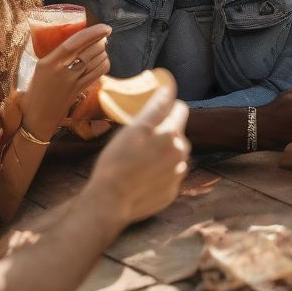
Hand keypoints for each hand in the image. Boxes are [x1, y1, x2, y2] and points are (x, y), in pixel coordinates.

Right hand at [22, 25, 111, 139]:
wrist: (37, 117)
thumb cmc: (37, 88)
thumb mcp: (40, 68)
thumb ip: (57, 54)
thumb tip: (78, 39)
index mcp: (48, 62)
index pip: (74, 42)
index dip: (93, 32)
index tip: (105, 27)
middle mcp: (61, 70)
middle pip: (90, 50)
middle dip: (100, 41)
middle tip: (102, 38)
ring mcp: (72, 81)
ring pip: (97, 60)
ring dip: (103, 52)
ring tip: (101, 49)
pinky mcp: (81, 90)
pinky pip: (99, 72)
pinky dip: (104, 63)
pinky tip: (101, 61)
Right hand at [84, 82, 189, 228]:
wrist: (109, 202)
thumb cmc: (117, 162)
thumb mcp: (133, 130)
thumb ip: (155, 107)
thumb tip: (169, 88)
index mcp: (173, 134)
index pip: (180, 109)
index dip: (165, 109)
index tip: (149, 117)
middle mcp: (181, 153)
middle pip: (177, 133)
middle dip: (162, 133)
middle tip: (137, 142)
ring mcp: (178, 174)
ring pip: (174, 154)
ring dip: (162, 153)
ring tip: (138, 161)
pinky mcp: (172, 191)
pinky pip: (169, 175)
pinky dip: (159, 173)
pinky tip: (141, 178)